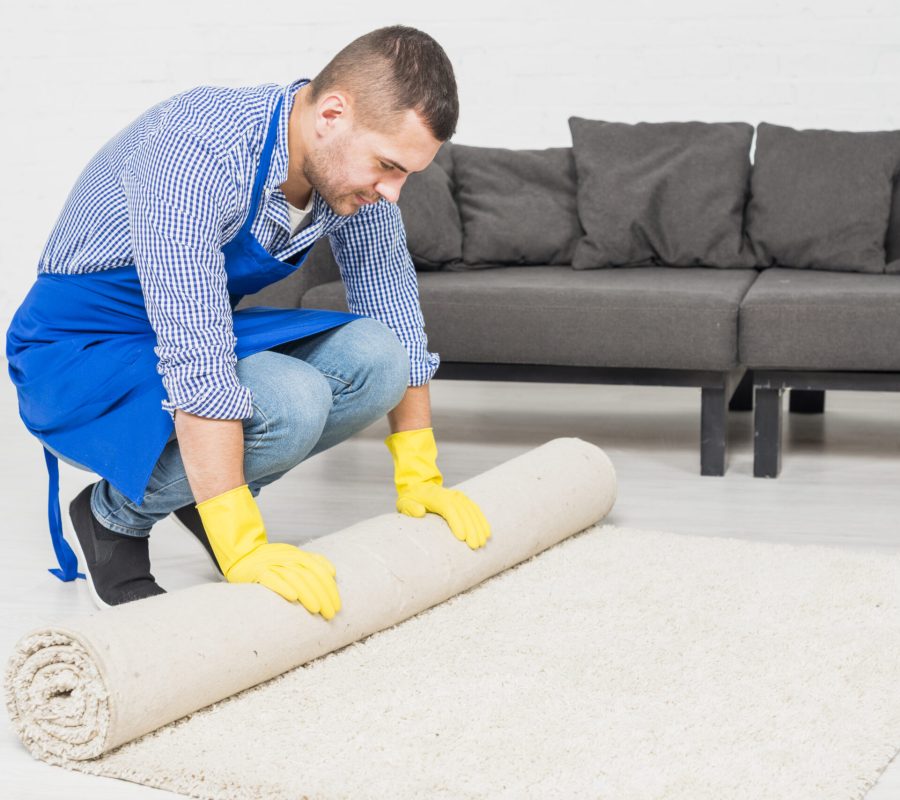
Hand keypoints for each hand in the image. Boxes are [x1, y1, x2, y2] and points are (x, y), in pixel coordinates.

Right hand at [196, 484, 340, 618]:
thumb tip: (332, 572)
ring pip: (294, 578)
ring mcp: (272, 564)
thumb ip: (313, 561)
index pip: (319, 571)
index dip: (330, 588)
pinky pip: (271, 579)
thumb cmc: (272, 561)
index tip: (337, 606)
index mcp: (298, 555)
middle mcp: (287, 558)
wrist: (243, 556)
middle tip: (330, 613)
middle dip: (322, 595)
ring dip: (307, 594)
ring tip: (317, 609)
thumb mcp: (294, 557)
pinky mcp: (258, 572)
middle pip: (309, 576)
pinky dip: (282, 587)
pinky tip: (293, 597)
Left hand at [384, 427, 490, 549]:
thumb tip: (420, 512)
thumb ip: (410, 508)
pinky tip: (487, 532)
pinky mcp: (463, 500)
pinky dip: (482, 520)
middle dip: (471, 529)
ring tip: (482, 543)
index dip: (457, 522)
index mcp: (436, 496)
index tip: (462, 538)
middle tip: (475, 546)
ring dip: (479, 527)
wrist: (419, 486)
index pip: (449, 508)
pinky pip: (475, 509)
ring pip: (472, 511)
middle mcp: (450, 495)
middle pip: (464, 511)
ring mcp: (458, 496)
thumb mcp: (404, 503)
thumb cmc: (411, 499)